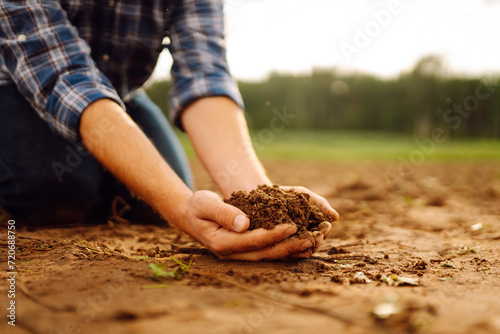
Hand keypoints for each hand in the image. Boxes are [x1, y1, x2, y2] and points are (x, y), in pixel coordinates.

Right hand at [177, 190, 317, 260]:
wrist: (192, 216)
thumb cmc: (198, 206)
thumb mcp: (206, 203)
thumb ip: (224, 212)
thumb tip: (245, 224)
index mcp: (222, 243)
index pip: (252, 241)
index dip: (273, 235)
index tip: (291, 226)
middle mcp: (232, 254)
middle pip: (265, 253)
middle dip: (289, 246)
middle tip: (311, 238)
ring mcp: (240, 255)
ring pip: (269, 255)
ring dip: (291, 250)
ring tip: (313, 241)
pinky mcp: (247, 250)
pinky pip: (269, 252)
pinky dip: (286, 248)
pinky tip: (302, 242)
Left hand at [277, 186, 338, 256]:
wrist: (265, 195)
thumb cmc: (288, 195)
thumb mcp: (304, 195)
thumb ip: (320, 204)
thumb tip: (336, 217)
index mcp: (312, 229)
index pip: (322, 234)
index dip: (325, 231)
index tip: (327, 226)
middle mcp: (302, 239)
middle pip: (313, 245)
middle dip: (317, 241)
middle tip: (317, 237)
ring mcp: (290, 244)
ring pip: (300, 251)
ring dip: (305, 247)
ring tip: (306, 241)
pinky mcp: (276, 246)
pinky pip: (284, 252)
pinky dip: (289, 250)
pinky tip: (289, 244)